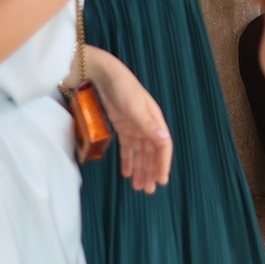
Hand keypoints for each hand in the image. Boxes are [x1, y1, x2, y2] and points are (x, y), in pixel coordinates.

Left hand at [83, 47, 171, 192]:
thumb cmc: (121, 86)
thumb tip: (164, 139)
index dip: (163, 163)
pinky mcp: (122, 126)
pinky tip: (127, 172)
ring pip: (140, 153)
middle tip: (149, 190)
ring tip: (138, 186)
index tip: (161, 180)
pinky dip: (128, 160)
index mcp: (154, 119)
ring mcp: (134, 125)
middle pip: (152, 152)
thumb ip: (148, 124)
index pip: (162, 145)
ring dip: (140, 169)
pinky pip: (128, 148)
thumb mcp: (134, 106)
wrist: (100, 74)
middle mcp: (146, 124)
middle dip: (151, 171)